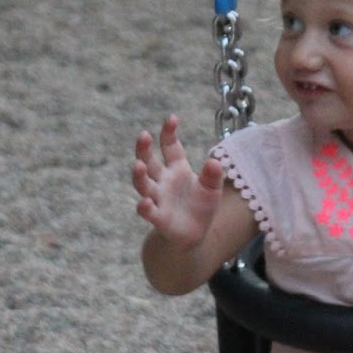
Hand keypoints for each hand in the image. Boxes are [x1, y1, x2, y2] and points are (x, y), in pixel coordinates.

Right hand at [132, 115, 224, 249]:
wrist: (195, 233)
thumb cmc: (201, 206)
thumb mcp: (212, 189)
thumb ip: (213, 176)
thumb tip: (214, 162)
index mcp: (176, 168)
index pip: (169, 146)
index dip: (168, 133)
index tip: (172, 119)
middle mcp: (163, 180)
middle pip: (149, 161)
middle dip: (144, 148)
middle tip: (144, 135)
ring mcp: (158, 198)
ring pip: (143, 184)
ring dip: (139, 175)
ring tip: (138, 165)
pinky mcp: (158, 217)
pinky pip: (148, 211)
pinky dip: (145, 207)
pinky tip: (145, 202)